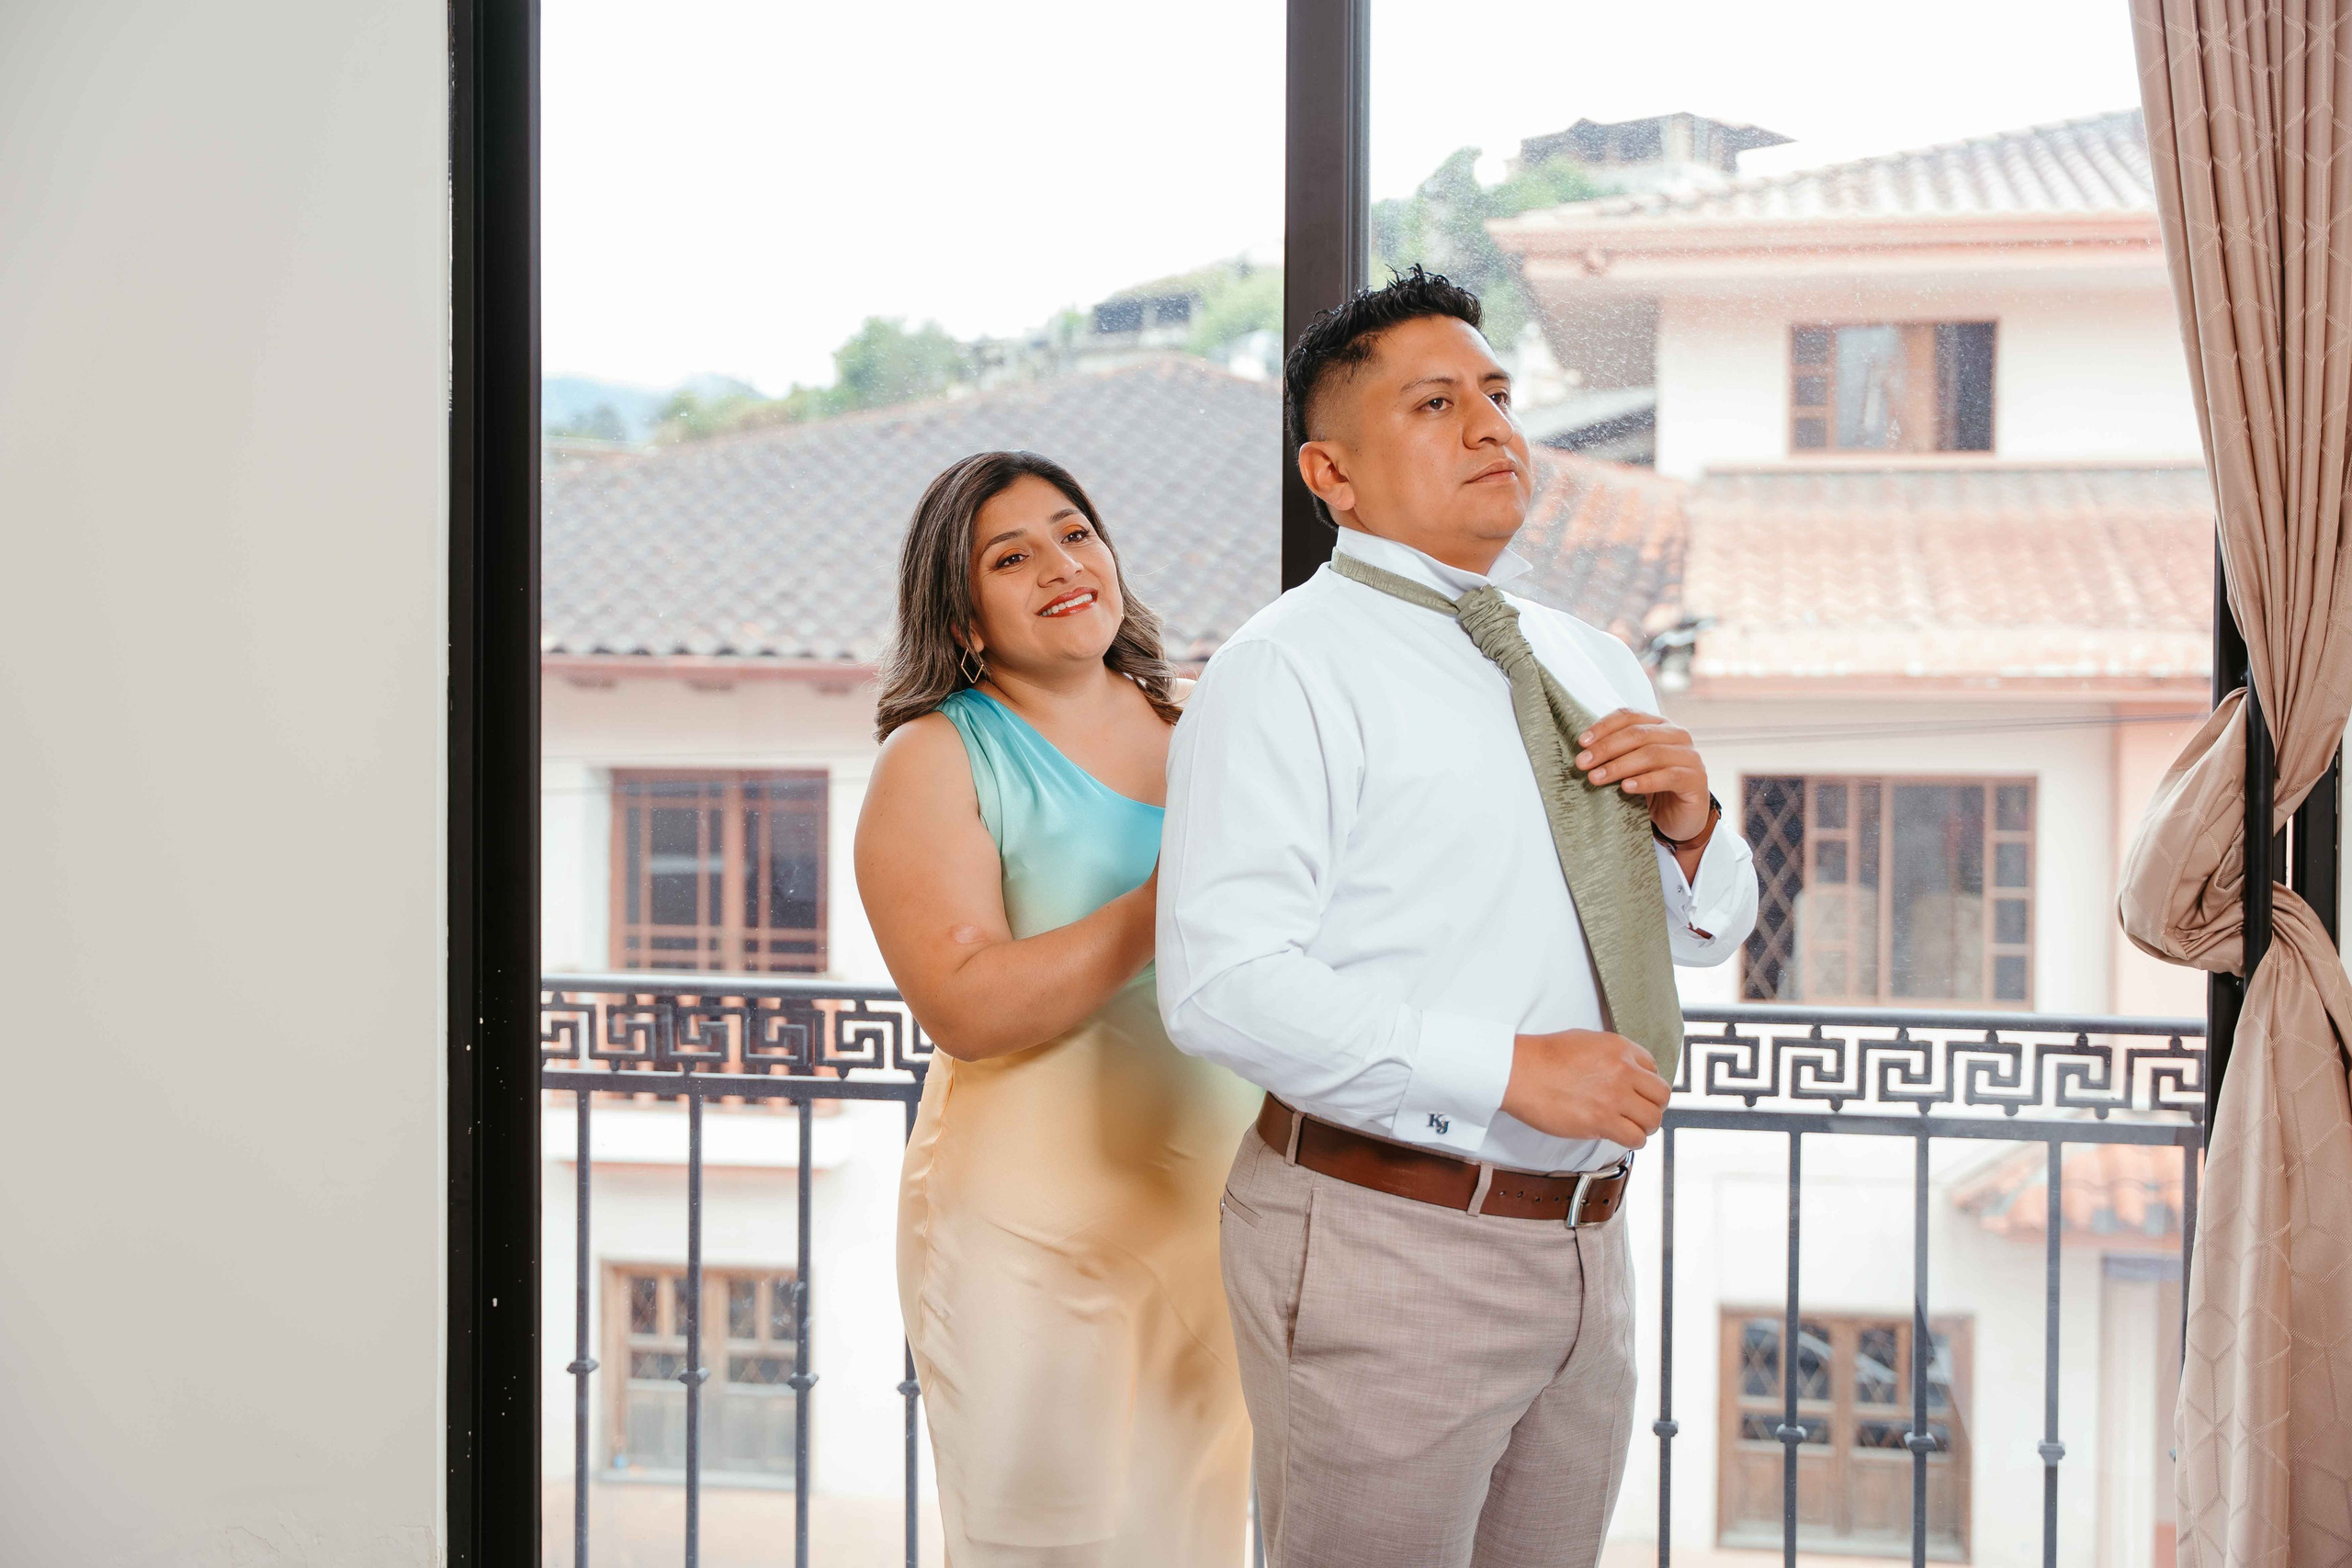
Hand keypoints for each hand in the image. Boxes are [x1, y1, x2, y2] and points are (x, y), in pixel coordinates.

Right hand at [1501, 1028, 1669, 1145]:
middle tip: (1639, 1112)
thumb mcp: (1584, 1040)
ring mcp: (1614, 1097)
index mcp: (1619, 1048)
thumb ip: (1610, 1055)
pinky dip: (1632, 1140)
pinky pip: (1635, 1137)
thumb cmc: (1543, 1056)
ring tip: (1631, 1127)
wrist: (1519, 1071)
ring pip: (1652, 1119)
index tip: (1637, 1092)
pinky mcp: (1602, 1121)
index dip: (1646, 1083)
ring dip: (1644, 1126)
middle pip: (1661, 1095)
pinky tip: (1620, 1136)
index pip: (1654, 1068)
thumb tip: (1622, 1070)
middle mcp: (1623, 1071)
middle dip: (1653, 1105)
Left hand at [1575, 708, 1710, 842]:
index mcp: (1659, 725)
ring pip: (1651, 754)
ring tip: (1596, 778)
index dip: (1603, 727)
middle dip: (1606, 748)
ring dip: (1619, 766)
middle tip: (1583, 763)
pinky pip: (1669, 776)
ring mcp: (1689, 756)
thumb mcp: (1632, 768)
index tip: (1581, 743)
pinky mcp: (1696, 779)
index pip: (1629, 716)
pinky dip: (1645, 781)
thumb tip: (1584, 754)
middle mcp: (1677, 735)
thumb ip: (1616, 756)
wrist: (1681, 817)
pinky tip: (1626, 787)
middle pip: (1637, 734)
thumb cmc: (1653, 788)